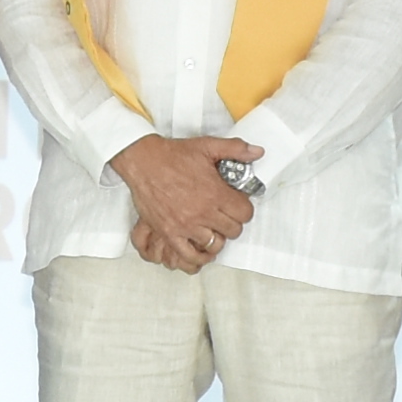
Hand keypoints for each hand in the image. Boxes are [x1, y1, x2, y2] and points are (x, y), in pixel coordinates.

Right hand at [111, 131, 253, 271]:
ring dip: (217, 238)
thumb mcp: (207, 146)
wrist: (143, 162)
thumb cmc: (173, 155)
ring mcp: (186, 226)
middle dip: (232, 223)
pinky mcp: (170, 233)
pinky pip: (189, 255)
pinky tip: (200, 249)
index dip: (244, 209)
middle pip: (233, 231)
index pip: (245, 214)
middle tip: (225, 215)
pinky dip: (198, 256)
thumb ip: (235, 149)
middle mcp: (203, 213)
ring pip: (215, 245)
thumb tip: (258, 152)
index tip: (237, 204)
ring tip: (212, 230)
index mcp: (216, 193)